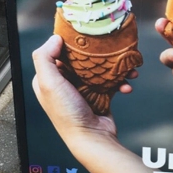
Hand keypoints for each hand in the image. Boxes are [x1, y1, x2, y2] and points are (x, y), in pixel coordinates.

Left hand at [32, 35, 159, 172]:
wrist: (91, 138)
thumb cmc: (67, 113)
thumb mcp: (49, 83)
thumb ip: (45, 58)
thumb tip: (55, 38)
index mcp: (49, 79)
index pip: (58, 53)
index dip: (71, 43)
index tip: (85, 34)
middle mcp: (65, 83)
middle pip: (82, 59)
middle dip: (99, 54)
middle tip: (111, 47)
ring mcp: (84, 89)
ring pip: (100, 70)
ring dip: (116, 68)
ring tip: (127, 68)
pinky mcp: (100, 96)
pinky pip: (112, 83)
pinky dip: (121, 82)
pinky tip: (127, 84)